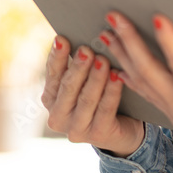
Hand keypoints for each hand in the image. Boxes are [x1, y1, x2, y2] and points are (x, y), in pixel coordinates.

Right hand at [41, 35, 144, 157]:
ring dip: (95, 78)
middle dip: (78, 67)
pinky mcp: (97, 135)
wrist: (122, 129)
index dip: (57, 56)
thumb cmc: (100, 97)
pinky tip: (117, 76)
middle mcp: (58, 116)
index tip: (62, 39)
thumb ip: (78, 65)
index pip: (52, 74)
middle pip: (68, 87)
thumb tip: (82, 38)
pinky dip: (112, 91)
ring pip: (87, 99)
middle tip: (86, 49)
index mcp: (50, 99)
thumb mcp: (85, 82)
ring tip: (103, 60)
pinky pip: (106, 109)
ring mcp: (76, 129)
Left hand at [102, 11, 172, 172]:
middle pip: (148, 69)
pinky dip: (128, 76)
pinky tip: (118, 67)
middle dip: (129, 41)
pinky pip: (144, 92)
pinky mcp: (172, 114)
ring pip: (140, 79)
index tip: (157, 18)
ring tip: (105, 34)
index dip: (170, 41)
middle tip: (113, 16)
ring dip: (122, 55)